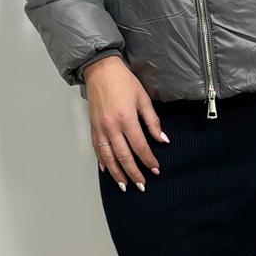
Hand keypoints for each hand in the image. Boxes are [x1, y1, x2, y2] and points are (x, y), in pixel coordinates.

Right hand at [83, 56, 168, 190]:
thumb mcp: (143, 98)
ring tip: (124, 185)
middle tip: (141, 185)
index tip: (155, 169)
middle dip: (133, 173)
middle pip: (123, 156)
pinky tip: (107, 170)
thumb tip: (162, 139)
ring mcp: (100, 129)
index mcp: (126, 119)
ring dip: (117, 173)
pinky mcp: (93, 127)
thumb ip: (152, 121)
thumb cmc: (122, 81)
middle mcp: (111, 127)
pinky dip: (102, 162)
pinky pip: (97, 149)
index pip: (140, 146)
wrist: (100, 70)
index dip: (148, 160)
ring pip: (108, 157)